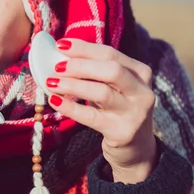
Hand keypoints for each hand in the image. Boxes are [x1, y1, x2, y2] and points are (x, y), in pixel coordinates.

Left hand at [45, 39, 156, 183]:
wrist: (136, 149)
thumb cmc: (116, 111)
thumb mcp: (113, 88)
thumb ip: (94, 72)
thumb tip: (59, 55)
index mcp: (140, 72)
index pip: (110, 53)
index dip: (84, 48)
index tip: (60, 44)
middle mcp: (142, 91)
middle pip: (111, 69)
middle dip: (80, 66)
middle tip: (56, 67)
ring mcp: (135, 112)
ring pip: (102, 93)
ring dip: (73, 85)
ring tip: (51, 82)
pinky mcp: (123, 132)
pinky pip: (91, 117)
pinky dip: (71, 108)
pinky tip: (55, 101)